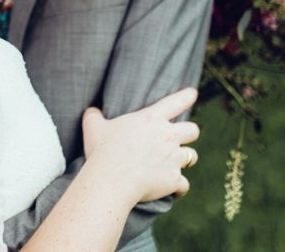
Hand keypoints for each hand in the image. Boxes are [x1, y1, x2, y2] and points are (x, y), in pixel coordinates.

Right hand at [82, 87, 199, 202]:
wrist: (111, 180)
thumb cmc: (102, 151)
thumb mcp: (93, 127)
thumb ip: (93, 115)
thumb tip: (91, 112)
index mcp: (151, 119)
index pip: (175, 102)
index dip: (186, 96)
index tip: (192, 93)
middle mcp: (167, 136)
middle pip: (193, 130)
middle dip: (188, 134)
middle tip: (179, 139)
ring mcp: (173, 158)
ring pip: (191, 157)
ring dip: (184, 160)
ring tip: (174, 164)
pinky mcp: (173, 179)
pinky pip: (184, 184)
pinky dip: (179, 187)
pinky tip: (174, 190)